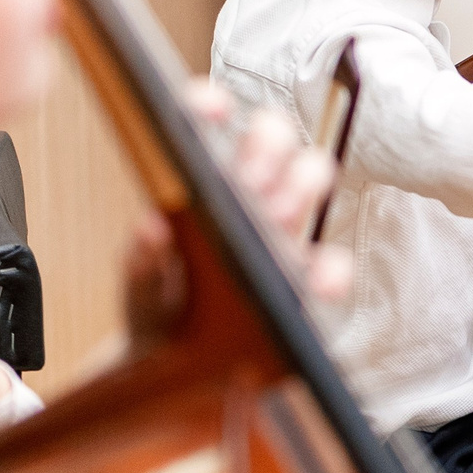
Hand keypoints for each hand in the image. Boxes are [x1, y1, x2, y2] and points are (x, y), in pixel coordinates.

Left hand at [125, 88, 351, 348]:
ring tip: (277, 219)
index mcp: (200, 184)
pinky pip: (331, 264)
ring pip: (309, 177)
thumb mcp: (141, 287)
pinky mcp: (301, 279)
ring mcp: (277, 234)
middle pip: (275, 137)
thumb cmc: (157, 312)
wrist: (172, 367)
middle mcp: (244, 197)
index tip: (214, 110)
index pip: (209, 123)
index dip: (213, 104)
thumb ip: (144, 261)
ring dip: (299, 188)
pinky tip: (317, 283)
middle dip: (268, 146)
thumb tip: (151, 227)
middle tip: (249, 179)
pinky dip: (332, 269)